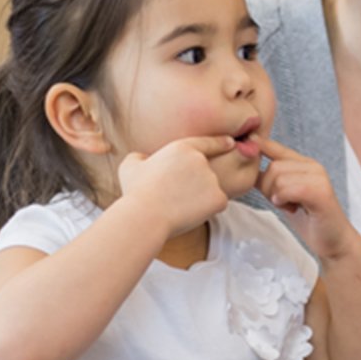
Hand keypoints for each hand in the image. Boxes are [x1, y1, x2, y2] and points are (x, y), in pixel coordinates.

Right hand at [114, 137, 234, 235]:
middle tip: (178, 196)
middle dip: (198, 183)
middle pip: (207, 172)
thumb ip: (140, 158)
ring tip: (178, 205)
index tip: (230, 143)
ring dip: (201, 197)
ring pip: (212, 189)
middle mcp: (201, 160)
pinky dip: (207, 209)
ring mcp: (212, 179)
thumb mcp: (130, 166)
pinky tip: (189, 213)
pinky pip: (218, 203)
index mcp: (183, 148)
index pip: (207, 143)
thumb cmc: (135, 192)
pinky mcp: (220, 198)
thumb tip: (143, 159)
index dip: (220, 143)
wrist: (146, 216)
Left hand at [253, 138, 350, 257]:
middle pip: (274, 167)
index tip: (249, 139)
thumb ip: (270, 180)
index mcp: (305, 165)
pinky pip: (289, 189)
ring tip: (291, 207)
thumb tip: (247, 167)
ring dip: (278, 197)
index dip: (262, 145)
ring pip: (280, 178)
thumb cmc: (308, 219)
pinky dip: (284, 199)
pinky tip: (291, 208)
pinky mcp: (321, 192)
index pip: (278, 148)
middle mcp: (313, 167)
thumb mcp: (284, 196)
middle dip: (269, 188)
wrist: (333, 241)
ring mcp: (319, 178)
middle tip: (282, 203)